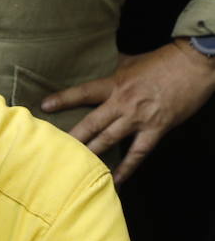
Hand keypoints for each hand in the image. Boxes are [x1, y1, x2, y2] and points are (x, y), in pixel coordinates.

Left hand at [41, 41, 214, 182]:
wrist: (195, 63)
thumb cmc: (164, 60)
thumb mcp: (132, 61)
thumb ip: (115, 71)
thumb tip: (103, 66)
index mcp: (115, 84)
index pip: (83, 92)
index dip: (63, 99)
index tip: (44, 107)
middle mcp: (122, 103)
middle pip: (91, 123)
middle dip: (71, 138)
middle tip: (51, 151)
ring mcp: (139, 118)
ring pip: (109, 140)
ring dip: (91, 154)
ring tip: (73, 168)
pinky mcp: (156, 129)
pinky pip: (138, 153)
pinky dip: (126, 168)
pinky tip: (115, 180)